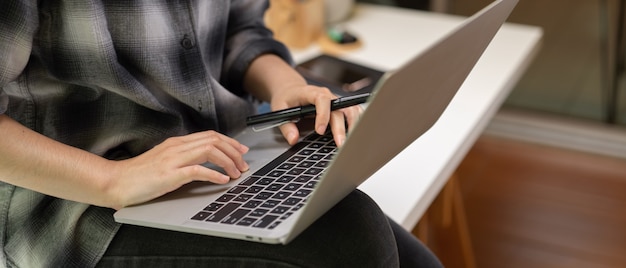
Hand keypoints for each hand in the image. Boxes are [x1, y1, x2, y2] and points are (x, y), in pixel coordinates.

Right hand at [107, 131, 248, 208]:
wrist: (115, 181)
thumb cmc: (139, 175)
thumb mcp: (165, 161)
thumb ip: (183, 158)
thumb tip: (206, 163)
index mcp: (177, 143)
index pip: (211, 136)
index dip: (230, 142)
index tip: (242, 151)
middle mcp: (177, 147)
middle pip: (214, 140)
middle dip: (234, 152)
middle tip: (244, 164)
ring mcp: (172, 160)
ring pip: (209, 151)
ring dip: (228, 162)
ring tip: (236, 173)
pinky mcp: (169, 175)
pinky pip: (197, 170)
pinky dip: (214, 174)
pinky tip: (222, 180)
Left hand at [270, 84, 362, 146]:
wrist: (293, 90)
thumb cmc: (287, 98)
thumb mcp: (280, 109)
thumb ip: (286, 126)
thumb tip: (293, 139)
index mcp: (312, 93)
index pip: (322, 100)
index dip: (323, 114)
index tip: (319, 131)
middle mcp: (327, 95)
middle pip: (339, 109)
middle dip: (340, 128)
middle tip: (340, 144)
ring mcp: (336, 100)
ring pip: (350, 110)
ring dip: (353, 125)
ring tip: (351, 142)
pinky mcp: (340, 106)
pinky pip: (353, 112)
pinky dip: (357, 122)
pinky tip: (355, 135)